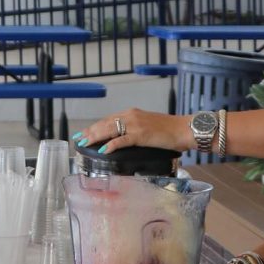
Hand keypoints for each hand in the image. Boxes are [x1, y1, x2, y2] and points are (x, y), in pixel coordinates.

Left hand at [72, 108, 187, 153]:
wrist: (184, 129)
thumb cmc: (169, 131)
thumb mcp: (148, 127)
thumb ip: (134, 131)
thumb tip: (122, 140)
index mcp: (132, 114)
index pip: (108, 119)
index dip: (94, 126)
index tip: (84, 133)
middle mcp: (131, 116)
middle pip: (105, 123)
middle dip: (90, 131)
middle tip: (78, 139)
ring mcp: (136, 125)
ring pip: (110, 129)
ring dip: (95, 137)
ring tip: (85, 143)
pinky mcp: (142, 135)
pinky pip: (123, 139)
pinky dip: (112, 144)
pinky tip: (104, 149)